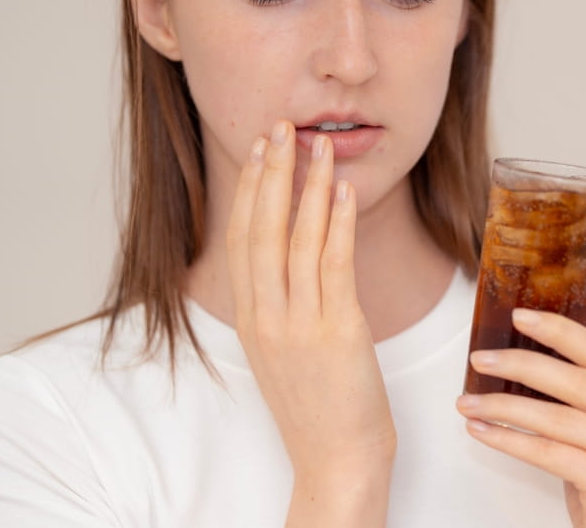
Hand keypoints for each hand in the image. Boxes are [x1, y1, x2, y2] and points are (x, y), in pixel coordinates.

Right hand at [226, 120, 395, 483]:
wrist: (336, 460)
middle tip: (280, 127)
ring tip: (317, 145)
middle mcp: (266, 315)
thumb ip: (282, 304)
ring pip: (297, 240)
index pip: (242, 238)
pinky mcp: (337, 332)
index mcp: (250, 318)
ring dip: (308, 186)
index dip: (250, 189)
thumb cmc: (318, 405)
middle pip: (262, 229)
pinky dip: (337, 223)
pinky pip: (334, 266)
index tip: (259, 149)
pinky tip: (343, 191)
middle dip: (271, 173)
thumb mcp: (284, 350)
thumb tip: (294, 257)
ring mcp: (299, 324)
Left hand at [456, 308, 585, 527]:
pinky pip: (550, 453)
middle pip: (581, 383)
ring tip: (467, 401)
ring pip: (559, 418)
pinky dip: (509, 440)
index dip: (562, 332)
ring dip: (505, 406)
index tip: (520, 317)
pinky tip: (482, 431)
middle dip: (523, 365)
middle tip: (480, 358)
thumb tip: (531, 359)